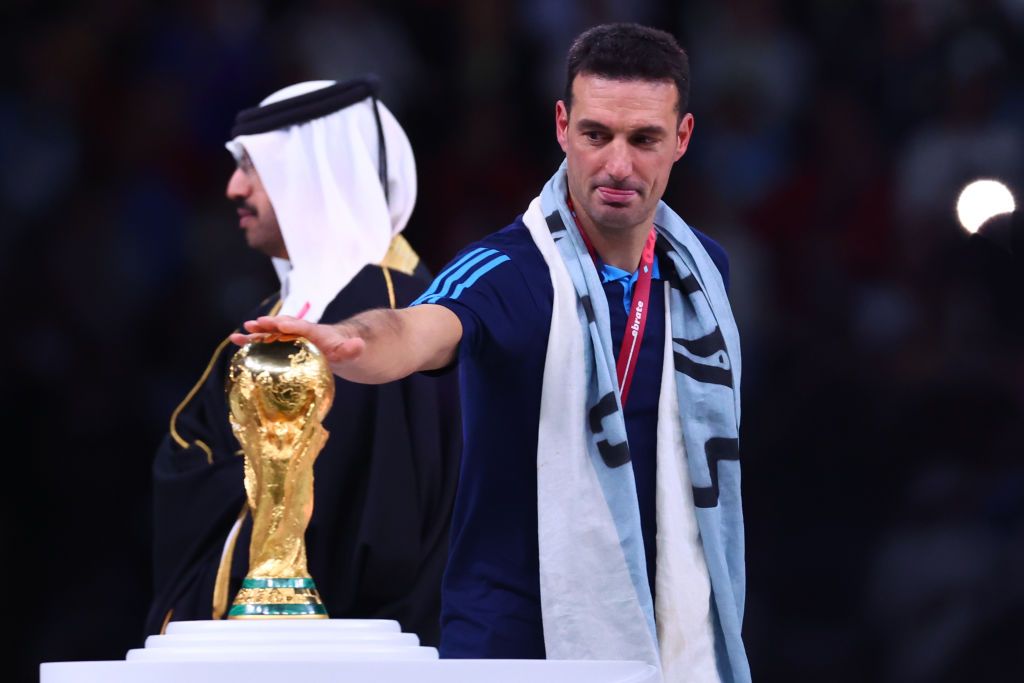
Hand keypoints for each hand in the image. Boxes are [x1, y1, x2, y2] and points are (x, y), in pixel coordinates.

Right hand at [230, 316, 366, 366]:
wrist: (337, 347)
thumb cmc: (342, 350)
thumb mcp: (351, 351)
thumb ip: (353, 349)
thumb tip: (358, 345)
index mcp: (316, 332)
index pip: (304, 327)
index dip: (292, 325)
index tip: (280, 324)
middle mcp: (299, 332)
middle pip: (283, 327)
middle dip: (269, 326)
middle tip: (255, 324)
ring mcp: (289, 337)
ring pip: (270, 334)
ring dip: (255, 334)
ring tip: (238, 336)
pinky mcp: (283, 345)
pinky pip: (266, 342)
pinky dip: (252, 342)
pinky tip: (235, 342)